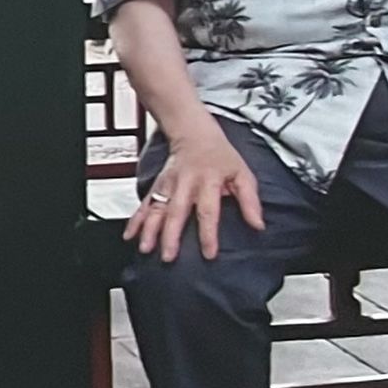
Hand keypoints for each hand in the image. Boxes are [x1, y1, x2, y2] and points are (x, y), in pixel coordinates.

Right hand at [126, 129, 264, 262]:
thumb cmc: (220, 155)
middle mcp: (185, 183)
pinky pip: (144, 203)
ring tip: (145, 248)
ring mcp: (168, 184)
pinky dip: (135, 220)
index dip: (208, 233)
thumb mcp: (242, 173)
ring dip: (149, 229)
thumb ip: (250, 200)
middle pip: (177, 211)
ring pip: (156, 208)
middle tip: (168, 256)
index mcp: (209, 181)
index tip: (209, 253)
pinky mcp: (157, 185)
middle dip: (170, 234)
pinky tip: (129, 235)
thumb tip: (258, 225)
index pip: (208, 210)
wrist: (194, 131)